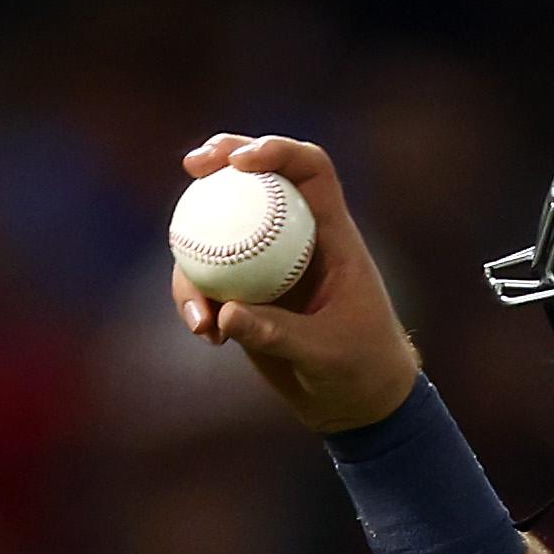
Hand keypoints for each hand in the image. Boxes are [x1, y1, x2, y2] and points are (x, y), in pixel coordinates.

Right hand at [172, 135, 422, 434]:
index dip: (277, 151)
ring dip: (193, 257)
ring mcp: (267, 262)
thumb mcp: (326, 354)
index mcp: (331, 234)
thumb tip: (224, 314)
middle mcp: (296, 237)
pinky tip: (204, 332)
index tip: (240, 162)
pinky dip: (196, 298)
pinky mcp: (245, 291)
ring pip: (218, 231)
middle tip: (192, 166)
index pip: (310, 170)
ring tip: (198, 316)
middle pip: (256, 179)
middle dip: (220, 160)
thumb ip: (278, 333)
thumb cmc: (361, 369)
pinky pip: (207, 278)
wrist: (358, 402)